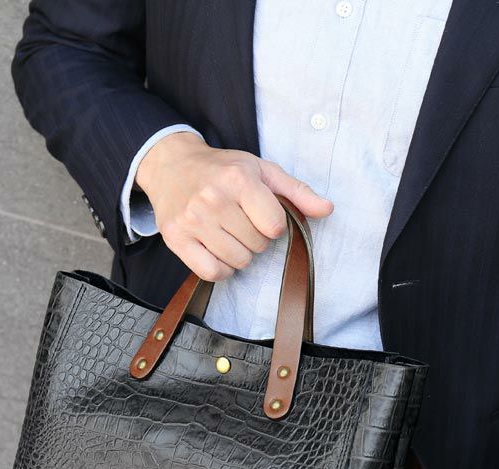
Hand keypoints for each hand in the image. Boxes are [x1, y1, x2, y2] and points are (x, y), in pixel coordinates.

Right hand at [135, 131, 332, 280]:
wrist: (171, 167)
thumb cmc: (223, 170)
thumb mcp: (262, 171)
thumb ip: (297, 191)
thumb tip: (327, 209)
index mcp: (238, 180)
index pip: (274, 226)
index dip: (273, 225)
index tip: (260, 214)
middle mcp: (213, 200)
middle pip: (256, 246)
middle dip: (255, 239)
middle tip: (240, 222)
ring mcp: (192, 221)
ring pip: (237, 261)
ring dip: (239, 254)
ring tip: (228, 234)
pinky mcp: (176, 239)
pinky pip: (212, 272)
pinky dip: (220, 268)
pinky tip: (217, 251)